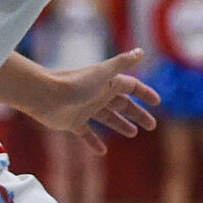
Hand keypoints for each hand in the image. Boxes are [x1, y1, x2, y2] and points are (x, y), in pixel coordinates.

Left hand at [27, 51, 158, 154]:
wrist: (45, 95)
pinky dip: (93, 142)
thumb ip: (122, 62)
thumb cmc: (75, 83)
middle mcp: (98, 95)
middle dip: (137, 114)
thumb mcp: (104, 73)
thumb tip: (141, 51)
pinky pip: (86, 133)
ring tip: (133, 133)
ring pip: (108, 118)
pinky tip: (102, 151)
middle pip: (122, 105)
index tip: (157, 102)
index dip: (144, 93)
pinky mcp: (73, 122)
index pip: (131, 87)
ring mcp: (86, 109)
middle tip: (151, 126)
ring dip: (120, 125)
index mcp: (107, 83)